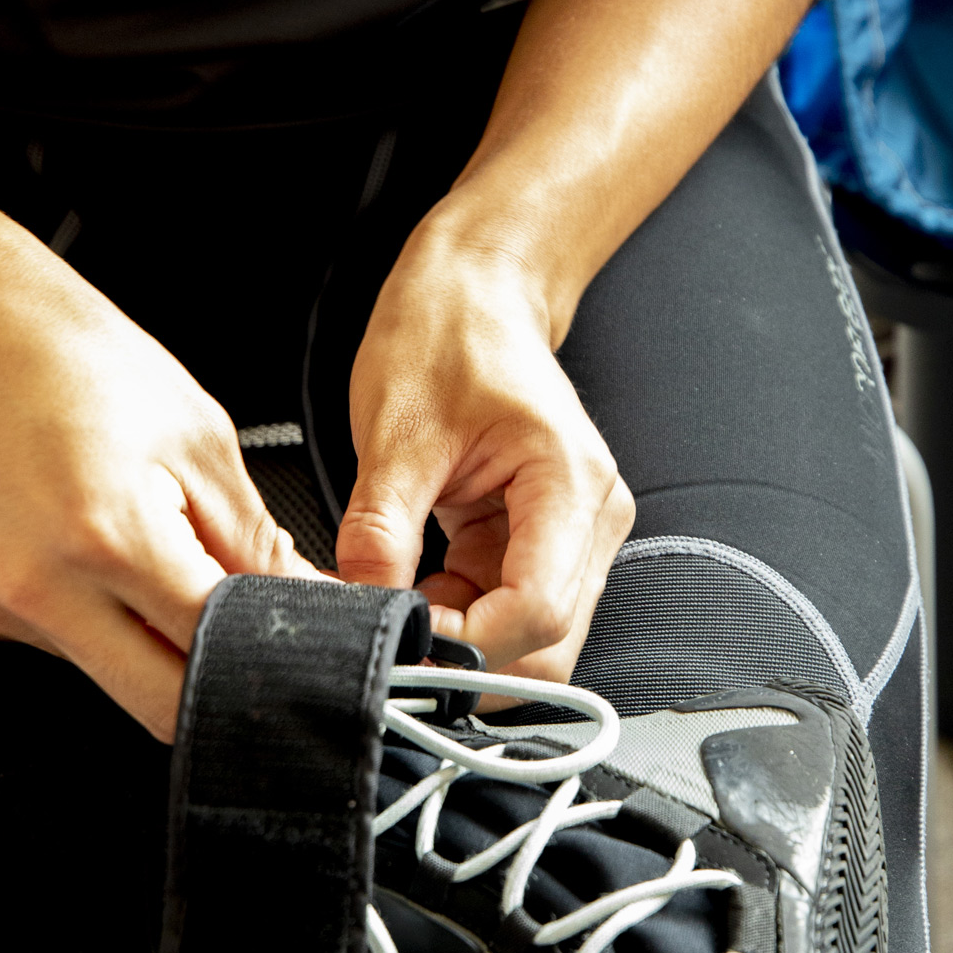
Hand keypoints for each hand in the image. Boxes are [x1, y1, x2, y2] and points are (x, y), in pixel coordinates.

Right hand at [0, 218, 320, 739]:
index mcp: (105, 535)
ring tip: (138, 544)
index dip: (271, 646)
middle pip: (159, 705)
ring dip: (147, 637)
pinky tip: (82, 546)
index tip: (296, 633)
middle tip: (234, 620)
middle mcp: (37, 586)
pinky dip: (92, 616)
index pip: (214, 649)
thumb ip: (254, 543)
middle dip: (212, 675)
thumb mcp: (197, 438)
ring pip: (110, 676)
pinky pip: (58, 647)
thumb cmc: (77, 362)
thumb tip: (308, 604)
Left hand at [335, 220, 633, 679]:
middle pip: (548, 643)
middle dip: (470, 657)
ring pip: (532, 640)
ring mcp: (571, 535)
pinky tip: (417, 588)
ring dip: (464, 640)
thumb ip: (379, 530)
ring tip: (399, 601)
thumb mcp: (395, 432)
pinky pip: (509, 612)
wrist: (473, 295)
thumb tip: (363, 608)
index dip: (466, 640)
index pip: (538, 610)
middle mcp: (588, 517)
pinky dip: (461, 617)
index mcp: (567, 481)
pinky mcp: (541, 543)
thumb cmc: (448, 336)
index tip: (401, 635)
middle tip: (394, 642)